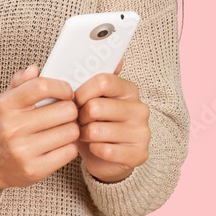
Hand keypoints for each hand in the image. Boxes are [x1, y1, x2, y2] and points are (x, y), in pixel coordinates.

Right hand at [0, 65, 79, 191]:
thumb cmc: (5, 125)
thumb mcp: (7, 100)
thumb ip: (21, 81)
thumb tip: (35, 69)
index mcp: (6, 105)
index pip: (42, 86)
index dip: (62, 87)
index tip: (67, 92)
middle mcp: (13, 128)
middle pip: (65, 110)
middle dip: (71, 109)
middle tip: (67, 112)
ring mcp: (23, 151)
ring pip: (71, 131)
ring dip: (72, 128)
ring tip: (63, 128)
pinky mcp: (35, 169)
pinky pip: (69, 151)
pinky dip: (69, 146)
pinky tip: (60, 144)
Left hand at [73, 56, 150, 183]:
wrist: (109, 159)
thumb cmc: (96, 124)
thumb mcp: (94, 100)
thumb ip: (94, 79)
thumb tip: (114, 56)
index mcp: (129, 90)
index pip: (103, 81)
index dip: (82, 91)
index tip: (74, 100)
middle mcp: (140, 108)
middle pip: (96, 107)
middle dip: (79, 117)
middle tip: (79, 121)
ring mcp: (142, 132)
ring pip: (96, 130)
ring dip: (84, 135)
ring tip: (85, 135)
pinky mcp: (139, 153)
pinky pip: (105, 150)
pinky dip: (93, 150)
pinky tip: (95, 148)